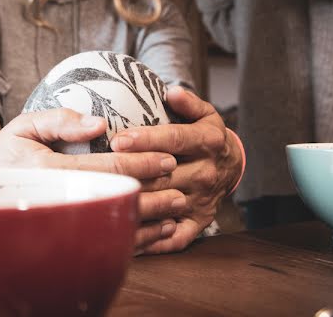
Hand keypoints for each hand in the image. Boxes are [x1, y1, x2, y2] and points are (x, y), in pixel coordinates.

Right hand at [0, 107, 183, 254]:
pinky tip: (154, 231)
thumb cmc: (4, 149)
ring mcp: (59, 219)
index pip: (106, 168)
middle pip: (115, 198)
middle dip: (152, 194)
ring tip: (176, 211)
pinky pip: (99, 237)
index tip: (167, 158)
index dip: (140, 164)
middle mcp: (57, 199)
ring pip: (111, 222)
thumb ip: (62, 120)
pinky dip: (131, 237)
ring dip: (148, 219)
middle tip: (182, 188)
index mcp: (50, 170)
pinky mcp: (60, 232)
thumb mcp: (26, 124)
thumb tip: (99, 122)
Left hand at [109, 86, 242, 253]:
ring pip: (166, 203)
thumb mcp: (204, 113)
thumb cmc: (206, 135)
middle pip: (166, 173)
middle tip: (100, 169)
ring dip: (137, 202)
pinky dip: (154, 241)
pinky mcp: (199, 222)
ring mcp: (203, 199)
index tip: (118, 139)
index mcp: (207, 141)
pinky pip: (176, 237)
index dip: (146, 139)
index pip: (174, 139)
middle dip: (133, 171)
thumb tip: (171, 91)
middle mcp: (207, 172)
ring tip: (105, 199)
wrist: (231, 166)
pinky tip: (126, 233)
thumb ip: (188, 103)